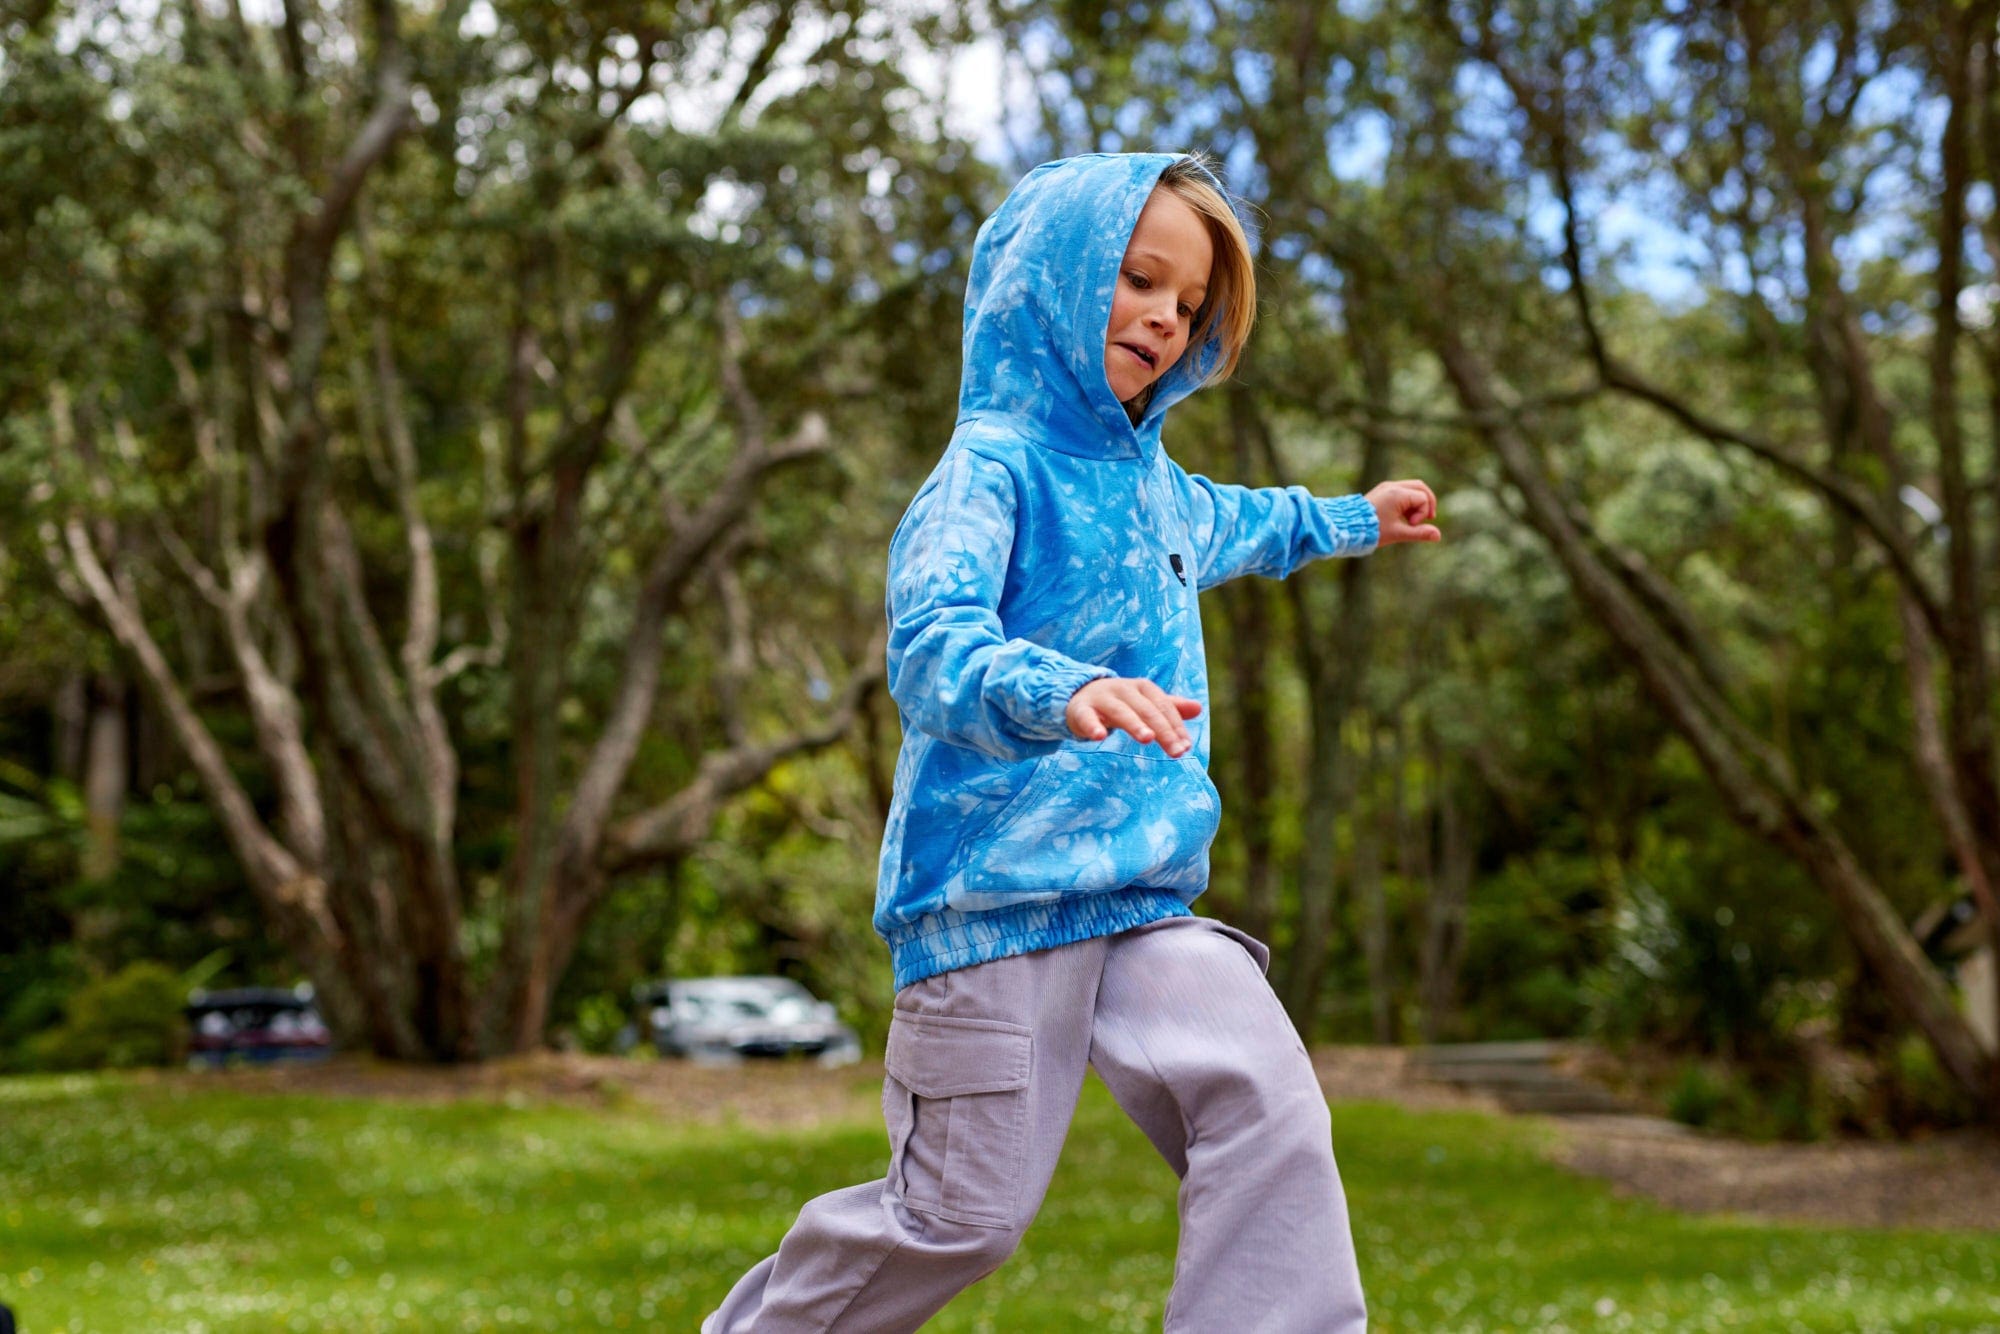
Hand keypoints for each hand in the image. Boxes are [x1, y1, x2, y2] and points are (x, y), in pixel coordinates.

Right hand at [1066, 677, 1201, 757]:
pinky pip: (1087, 717)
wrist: (1079, 695)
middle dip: (1163, 730)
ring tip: (1148, 739)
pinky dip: (1093, 726)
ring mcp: (1101, 698)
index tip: (1186, 746)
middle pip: (1146, 710)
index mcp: (1142, 687)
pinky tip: (1100, 737)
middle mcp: (1123, 689)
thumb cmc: (1120, 703)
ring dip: (1134, 724)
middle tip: (1176, 752)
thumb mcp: (1145, 703)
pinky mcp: (1081, 710)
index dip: (1176, 726)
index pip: (1163, 706)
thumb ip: (1170, 707)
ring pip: (1120, 711)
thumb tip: (1199, 708)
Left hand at [1365, 478, 1440, 544]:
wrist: (1347, 527)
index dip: (1422, 514)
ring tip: (1414, 520)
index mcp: (1397, 494)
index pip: (1423, 499)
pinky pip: (1402, 490)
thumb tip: (1438, 536)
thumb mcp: (1398, 533)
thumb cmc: (1372, 531)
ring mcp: (1386, 487)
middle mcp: (1392, 486)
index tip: (1411, 525)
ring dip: (1418, 502)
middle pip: (1421, 487)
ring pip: (1412, 487)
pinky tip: (1404, 516)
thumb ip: (1419, 533)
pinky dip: (1408, 501)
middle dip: (1427, 502)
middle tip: (1430, 518)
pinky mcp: (1382, 491)